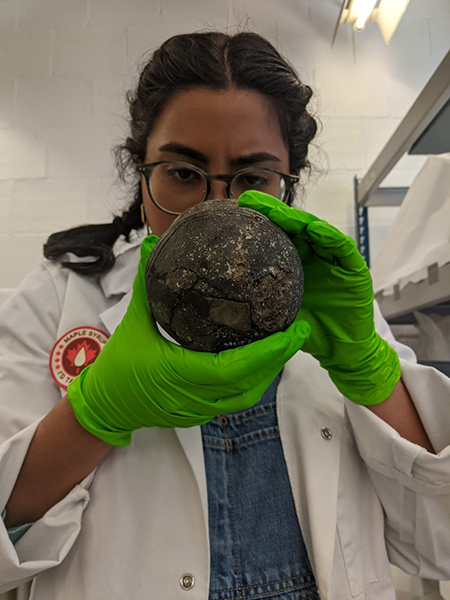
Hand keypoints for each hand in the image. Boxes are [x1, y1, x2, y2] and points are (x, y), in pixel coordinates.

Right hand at [67, 235, 310, 445]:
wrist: (105, 408)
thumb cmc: (116, 368)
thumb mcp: (131, 323)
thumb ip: (145, 285)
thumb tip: (151, 245)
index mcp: (179, 372)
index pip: (234, 367)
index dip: (266, 353)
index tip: (291, 331)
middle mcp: (195, 396)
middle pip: (250, 384)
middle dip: (279, 359)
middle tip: (300, 331)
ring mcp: (199, 409)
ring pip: (247, 396)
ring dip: (269, 372)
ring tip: (287, 344)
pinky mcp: (200, 415)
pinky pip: (235, 401)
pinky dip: (254, 381)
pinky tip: (263, 362)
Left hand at [238, 191, 400, 404]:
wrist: (340, 350)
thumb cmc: (310, 332)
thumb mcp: (277, 315)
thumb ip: (258, 304)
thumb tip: (218, 303)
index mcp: (296, 263)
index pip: (276, 236)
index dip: (258, 223)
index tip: (233, 212)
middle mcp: (315, 256)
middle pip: (294, 227)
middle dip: (273, 212)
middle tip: (250, 201)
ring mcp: (334, 261)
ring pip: (317, 231)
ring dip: (298, 219)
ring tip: (278, 210)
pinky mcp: (354, 269)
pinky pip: (342, 248)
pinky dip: (329, 237)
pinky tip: (313, 228)